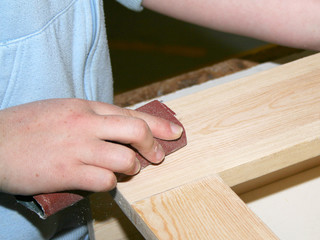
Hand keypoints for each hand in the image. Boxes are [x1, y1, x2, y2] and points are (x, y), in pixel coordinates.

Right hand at [0, 98, 182, 194]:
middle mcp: (85, 124)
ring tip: (128, 169)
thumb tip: (119, 130)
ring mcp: (77, 148)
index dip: (158, 123)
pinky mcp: (67, 172)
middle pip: (136, 130)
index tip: (175, 131)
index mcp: (85, 107)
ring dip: (132, 167)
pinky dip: (110, 182)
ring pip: (125, 158)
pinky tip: (103, 180)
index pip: (130, 113)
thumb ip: (92, 118)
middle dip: (154, 144)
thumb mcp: (63, 111)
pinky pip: (105, 180)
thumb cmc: (28, 127)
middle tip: (157, 156)